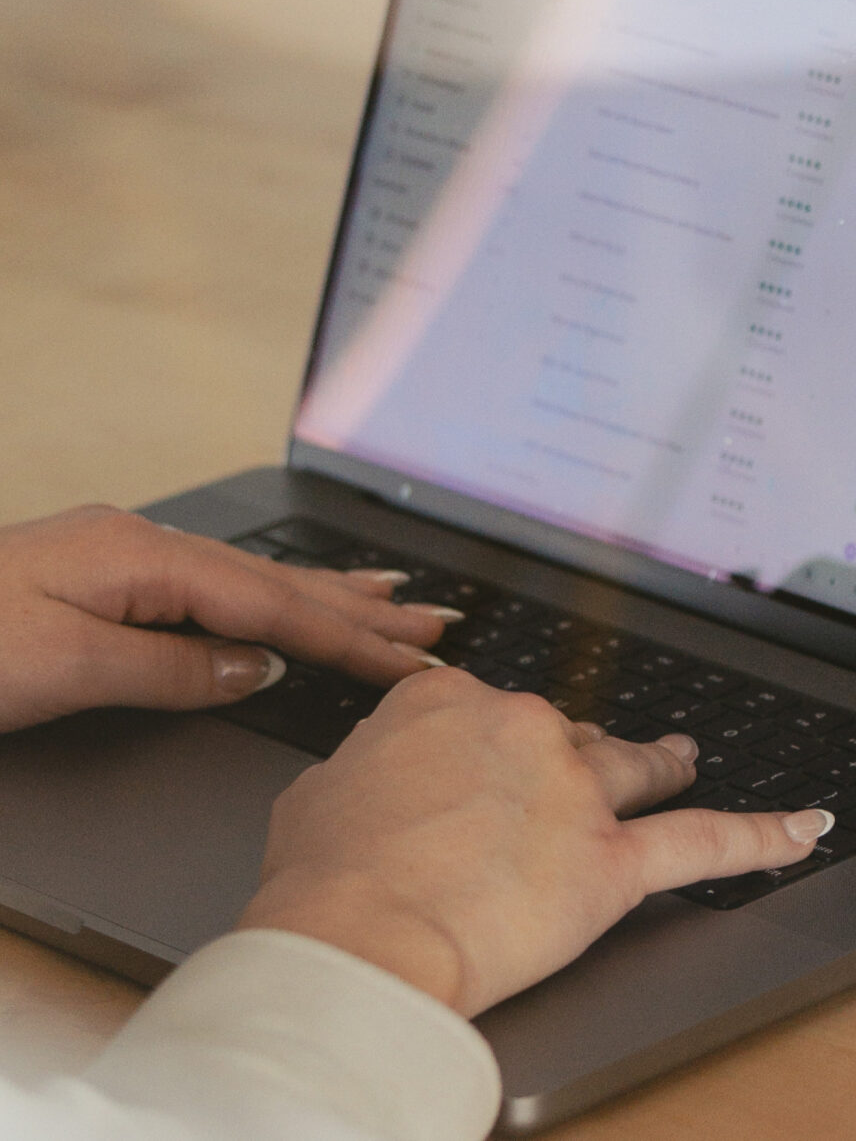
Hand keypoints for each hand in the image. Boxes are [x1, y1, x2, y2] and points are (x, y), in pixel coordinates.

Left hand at [0, 505, 453, 733]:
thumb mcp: (57, 669)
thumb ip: (167, 667)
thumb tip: (254, 668)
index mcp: (140, 556)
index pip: (272, 606)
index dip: (350, 638)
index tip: (416, 664)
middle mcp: (137, 546)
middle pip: (275, 583)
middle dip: (361, 606)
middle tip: (438, 624)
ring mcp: (116, 559)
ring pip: (248, 583)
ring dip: (327, 597)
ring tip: (393, 598)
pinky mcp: (95, 582)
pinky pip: (211, 591)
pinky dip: (269, 601)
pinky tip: (281, 607)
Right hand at [238, 669, 831, 1014]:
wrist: (355, 935)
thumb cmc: (322, 881)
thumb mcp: (321, 795)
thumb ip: (373, 770)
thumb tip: (384, 778)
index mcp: (447, 703)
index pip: (486, 713)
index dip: (488, 751)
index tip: (483, 769)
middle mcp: (523, 730)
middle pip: (566, 738)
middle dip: (565, 766)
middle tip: (557, 796)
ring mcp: (577, 792)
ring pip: (637, 768)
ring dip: (662, 765)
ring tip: (684, 761)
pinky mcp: (614, 861)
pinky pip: (706, 843)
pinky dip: (763, 837)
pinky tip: (805, 830)